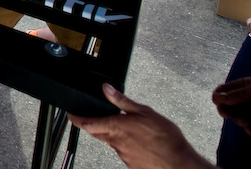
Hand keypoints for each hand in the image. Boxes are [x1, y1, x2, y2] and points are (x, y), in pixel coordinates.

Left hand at [69, 84, 214, 168]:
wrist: (180, 164)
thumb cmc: (166, 138)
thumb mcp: (145, 112)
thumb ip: (122, 101)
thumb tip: (106, 89)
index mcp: (117, 127)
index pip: (87, 123)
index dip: (76, 118)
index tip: (71, 114)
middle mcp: (116, 143)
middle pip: (97, 133)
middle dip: (95, 125)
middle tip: (98, 118)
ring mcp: (123, 155)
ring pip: (111, 142)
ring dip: (115, 135)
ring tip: (132, 130)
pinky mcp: (130, 164)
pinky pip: (123, 152)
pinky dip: (127, 145)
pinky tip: (140, 142)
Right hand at [213, 77, 250, 136]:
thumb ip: (234, 95)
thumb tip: (214, 98)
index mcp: (246, 86)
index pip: (224, 90)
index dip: (218, 97)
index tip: (218, 104)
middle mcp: (249, 99)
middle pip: (229, 106)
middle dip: (228, 111)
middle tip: (229, 115)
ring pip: (238, 118)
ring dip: (240, 121)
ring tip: (249, 122)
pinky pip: (250, 129)